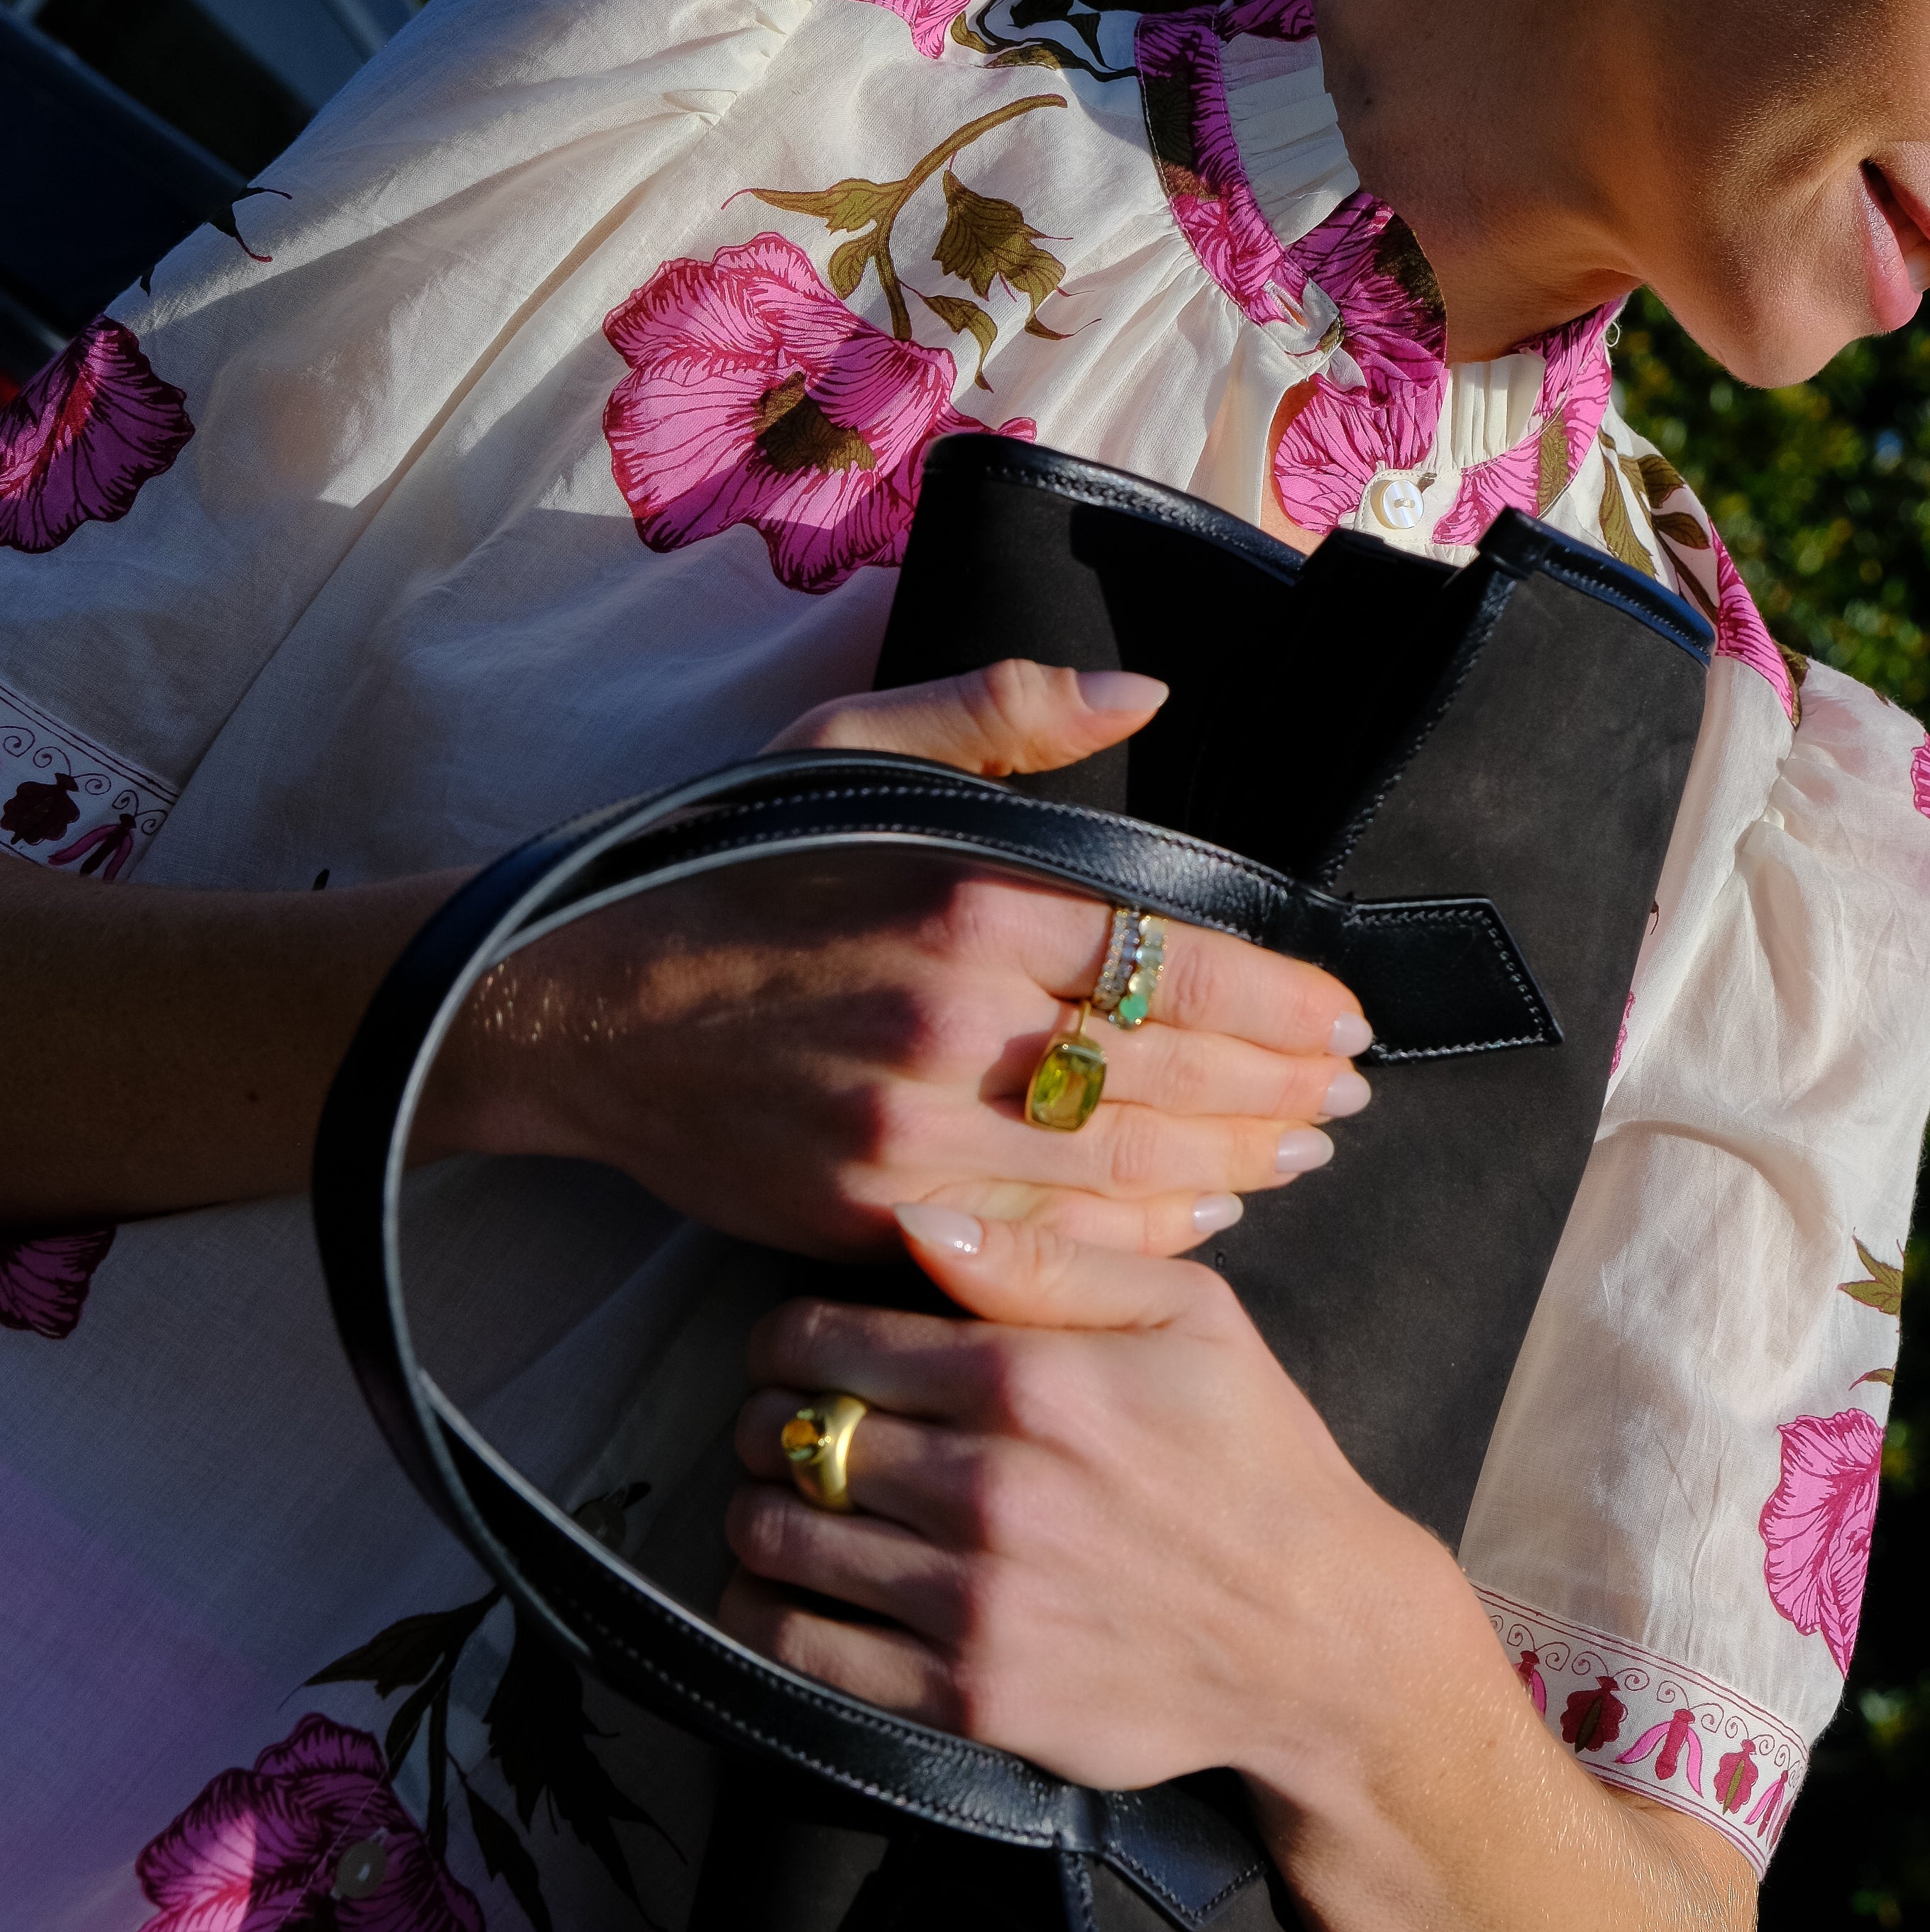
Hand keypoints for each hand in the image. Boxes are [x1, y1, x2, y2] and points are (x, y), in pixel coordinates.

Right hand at [428, 662, 1372, 1259]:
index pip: (1175, 960)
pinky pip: (1050, 1241)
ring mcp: (916, 1135)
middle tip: (1350, 1092)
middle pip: (1171, 1073)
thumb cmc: (728, 866)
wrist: (578, 1003)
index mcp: (963, 900)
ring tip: (1301, 1148)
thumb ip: (1007, 713)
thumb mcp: (849, 745)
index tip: (1345, 1016)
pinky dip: (1140, 1233)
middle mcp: (953, 1025)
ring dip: (1236, 1160)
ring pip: (1125, 1165)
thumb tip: (1148, 691)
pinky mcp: (878, 1214)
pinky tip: (1200, 1213)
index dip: (1281, 1001)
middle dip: (1282, 1089)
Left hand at [722, 1205, 1759, 1931]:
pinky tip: (787, 1590)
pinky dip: (766, 1613)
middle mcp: (988, 1488)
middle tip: (785, 1425)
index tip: (792, 1350)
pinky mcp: (969, 1698)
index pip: (824, 1340)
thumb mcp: (1189, 1317)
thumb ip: (1046, 1262)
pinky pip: (800, 1650)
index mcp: (1029, 1380)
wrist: (1319, 1644)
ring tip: (787, 1502)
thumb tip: (918, 1221)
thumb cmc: (1254, 1461)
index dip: (786, 1338)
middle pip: (792, 1433)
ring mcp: (974, 1601)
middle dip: (770, 1420)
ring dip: (761, 1512)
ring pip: (779, 1537)